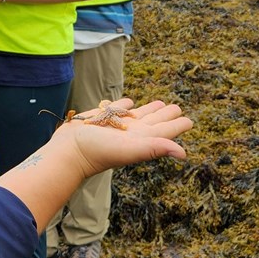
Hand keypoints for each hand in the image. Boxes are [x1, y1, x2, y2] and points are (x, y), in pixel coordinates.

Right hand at [0, 99, 189, 226]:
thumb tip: (184, 154)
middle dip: (167, 115)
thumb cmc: (98, 151)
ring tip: (160, 103)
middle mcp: (132, 133)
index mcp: (143, 139)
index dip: (178, 125)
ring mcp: (117, 125)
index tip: (190, 120)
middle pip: (155, 122)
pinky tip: (130, 103)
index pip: (165, 131)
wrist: (69, 150)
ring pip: (138, 115)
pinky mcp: (102, 118)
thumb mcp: (130, 149)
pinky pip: (117, 109)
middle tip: (177, 107)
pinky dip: (126, 105)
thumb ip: (156, 148)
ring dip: (150, 109)